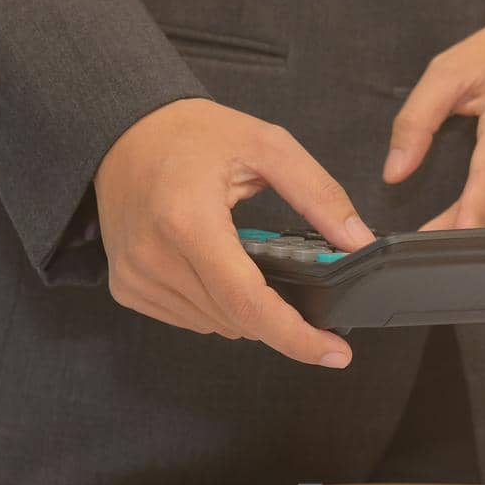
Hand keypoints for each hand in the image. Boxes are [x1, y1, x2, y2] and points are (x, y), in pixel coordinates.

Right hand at [94, 99, 375, 366]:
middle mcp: (155, 256)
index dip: (296, 337)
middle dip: (277, 314)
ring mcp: (136, 276)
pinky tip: (214, 269)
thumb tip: (359, 242)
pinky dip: (215, 306)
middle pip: (237, 320)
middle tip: (293, 282)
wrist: (125, 131)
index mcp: (188, 220)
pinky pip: (189, 320)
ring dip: (243, 310)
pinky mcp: (127, 287)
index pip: (249, 302)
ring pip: (216, 326)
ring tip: (242, 262)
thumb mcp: (267, 147)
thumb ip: (319, 195)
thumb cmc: (194, 135)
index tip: (336, 353)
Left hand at [384, 0, 484, 229]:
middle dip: (455, 237)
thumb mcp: (451, 69)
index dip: (468, 215)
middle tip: (413, 255)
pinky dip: (484, 224)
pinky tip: (457, 232)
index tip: (442, 243)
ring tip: (429, 248)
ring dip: (468, 236)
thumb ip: (417, 119)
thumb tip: (394, 171)